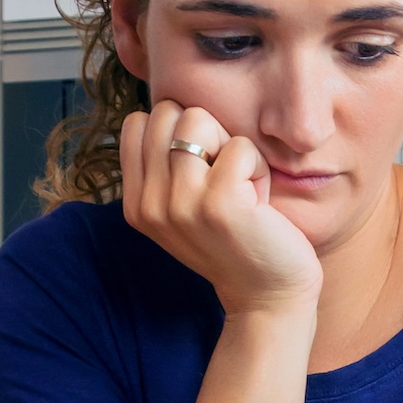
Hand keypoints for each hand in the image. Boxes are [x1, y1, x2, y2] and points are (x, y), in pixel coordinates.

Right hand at [120, 100, 321, 318]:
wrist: (266, 296)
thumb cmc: (234, 240)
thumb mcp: (184, 206)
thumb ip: (165, 166)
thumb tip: (170, 106)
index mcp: (136, 202)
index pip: (138, 123)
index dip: (177, 132)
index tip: (200, 172)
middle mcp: (150, 203)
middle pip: (167, 111)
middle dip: (205, 134)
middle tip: (224, 181)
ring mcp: (181, 203)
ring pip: (199, 118)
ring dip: (231, 148)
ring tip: (241, 189)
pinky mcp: (219, 203)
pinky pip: (240, 145)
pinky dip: (258, 167)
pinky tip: (259, 203)